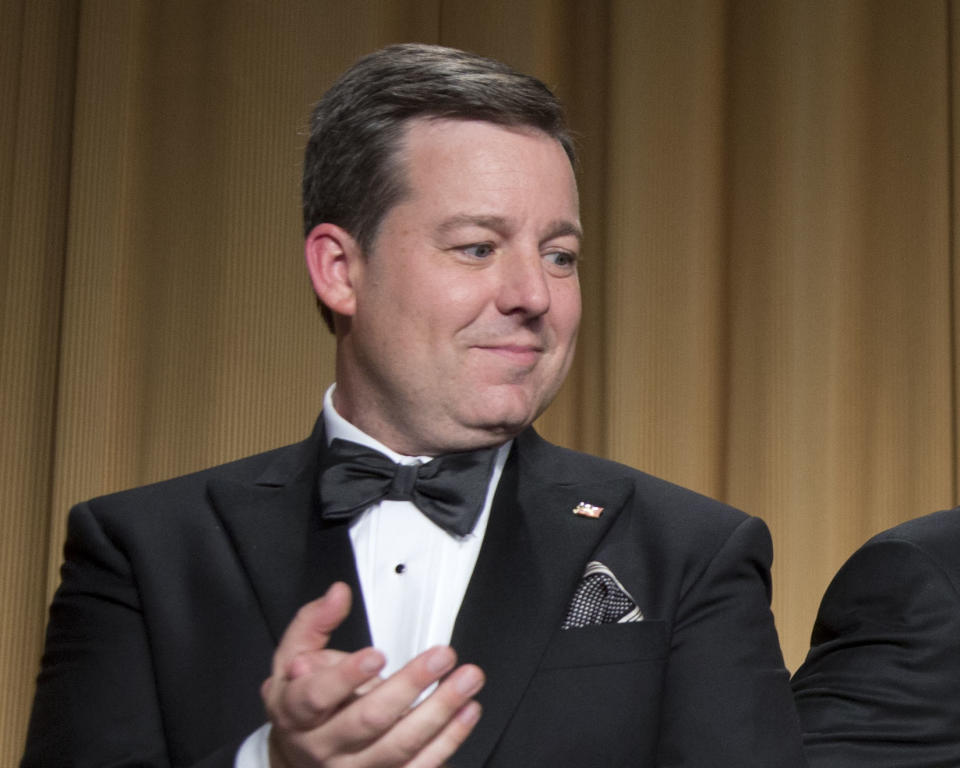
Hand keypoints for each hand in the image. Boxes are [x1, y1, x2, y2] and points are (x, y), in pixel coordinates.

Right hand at [262, 582, 484, 767]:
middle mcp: (323, 746)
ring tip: (467, 678)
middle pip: (368, 720)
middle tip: (442, 656)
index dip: (346, 676)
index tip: (377, 655)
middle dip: (410, 685)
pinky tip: (467, 711)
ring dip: (441, 711)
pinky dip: (449, 739)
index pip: (316, 696)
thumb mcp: (291, 657)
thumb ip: (314, 622)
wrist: (298, 754)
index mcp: (294, 712)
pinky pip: (420, 766)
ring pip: (401, 746)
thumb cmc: (300, 699)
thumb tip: (339, 594)